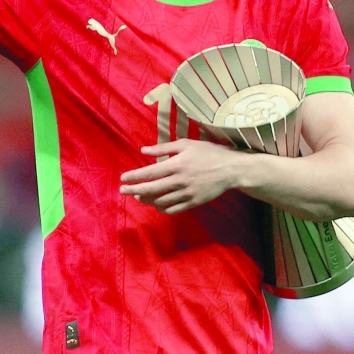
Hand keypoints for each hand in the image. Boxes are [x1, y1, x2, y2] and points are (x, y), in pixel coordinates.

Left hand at [119, 139, 243, 214]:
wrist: (231, 169)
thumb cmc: (208, 152)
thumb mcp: (186, 144)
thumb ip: (164, 148)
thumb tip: (143, 150)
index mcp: (177, 164)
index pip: (150, 173)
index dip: (134, 176)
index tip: (123, 179)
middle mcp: (180, 180)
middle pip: (151, 188)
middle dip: (134, 190)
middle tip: (122, 191)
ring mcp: (187, 193)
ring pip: (161, 201)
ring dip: (147, 200)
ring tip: (139, 196)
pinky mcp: (194, 202)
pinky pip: (174, 210)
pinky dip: (162, 209)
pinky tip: (157, 205)